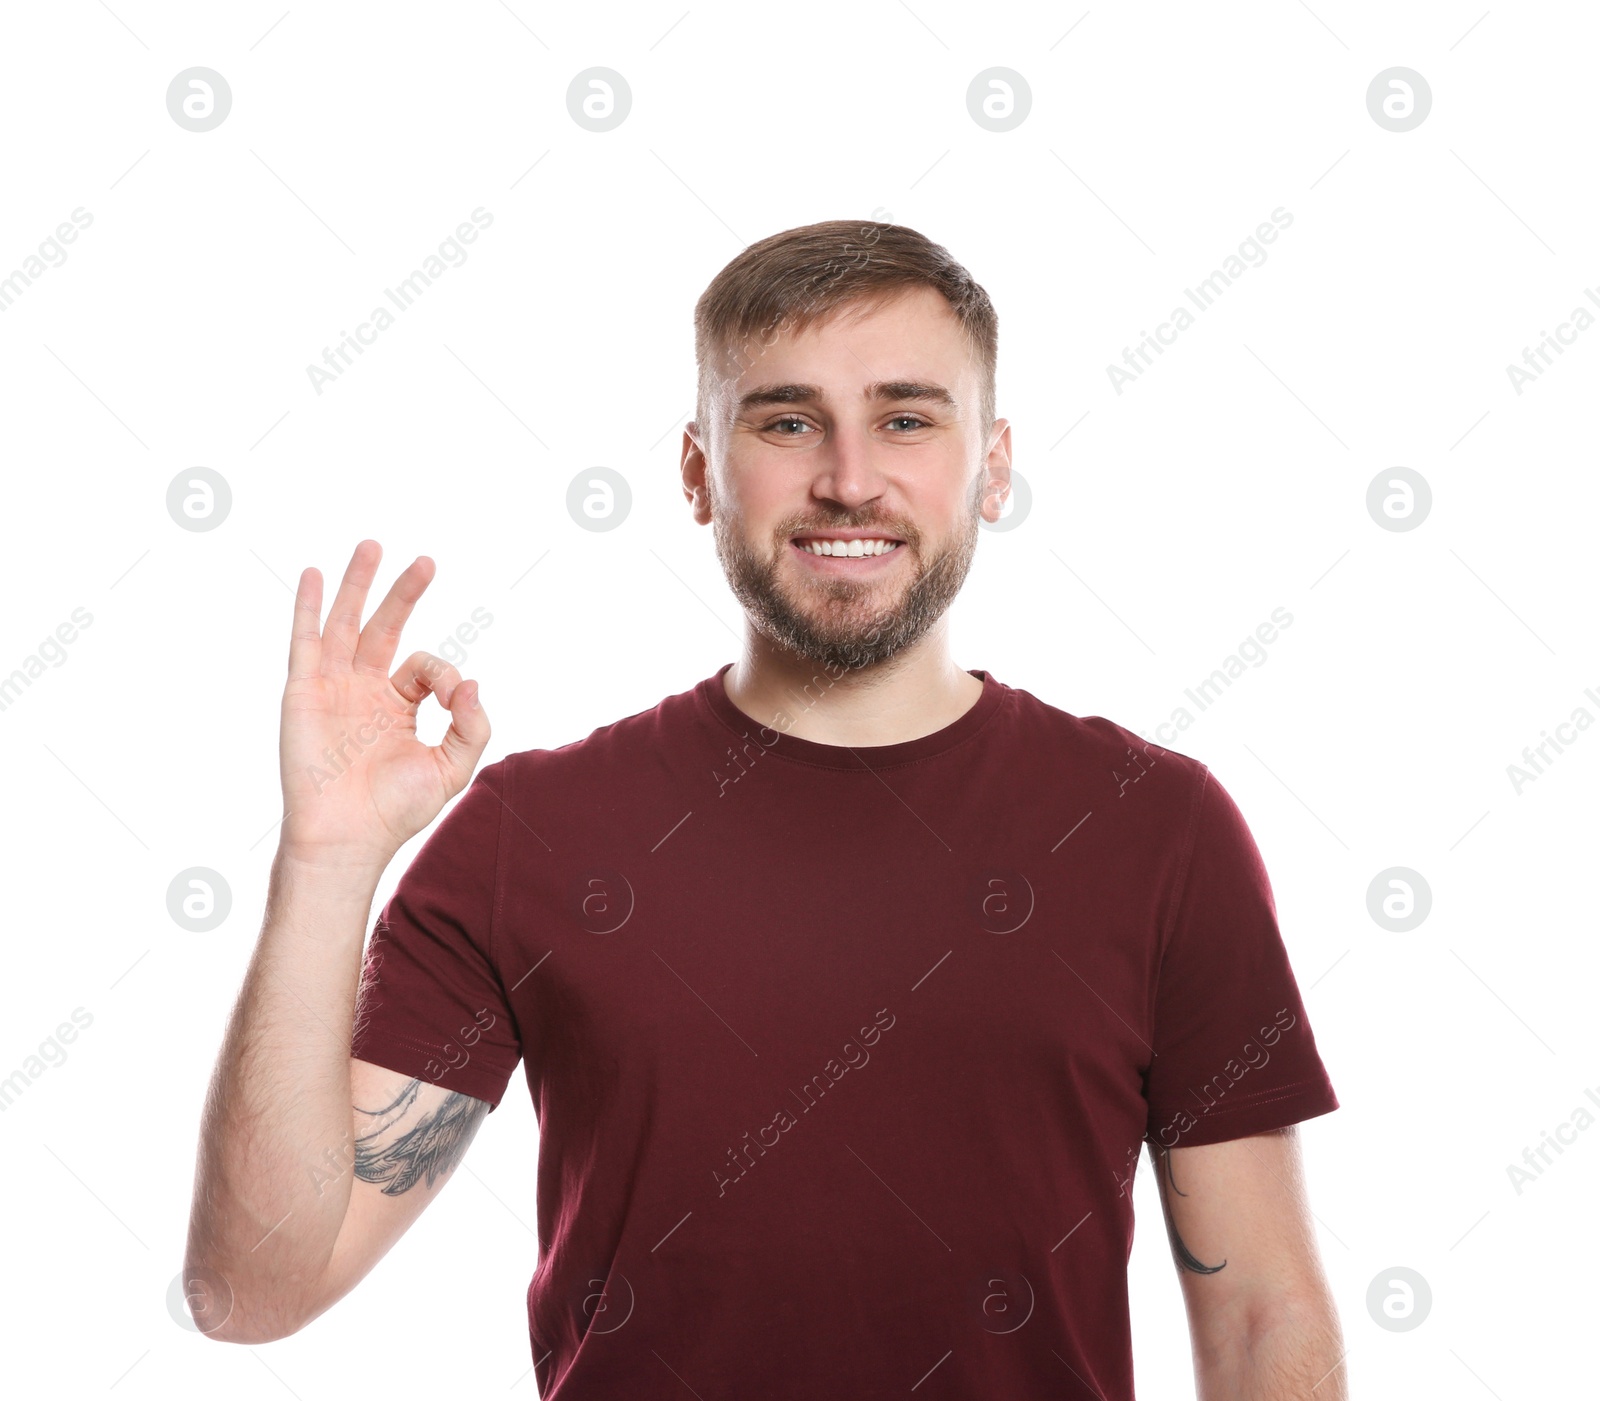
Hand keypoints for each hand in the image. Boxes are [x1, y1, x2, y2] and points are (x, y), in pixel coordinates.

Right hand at [277, 539, 490, 869]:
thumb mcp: (452, 766)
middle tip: (426, 561)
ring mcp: (332, 689)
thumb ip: (472, 724)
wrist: (347, 837)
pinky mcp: (304, 692)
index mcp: (396, 709)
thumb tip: (472, 682)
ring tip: (371, 545)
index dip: (443, 674)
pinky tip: (315, 574)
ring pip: (346, 624)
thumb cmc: (395, 811)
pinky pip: (305, 640)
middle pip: (384, 628)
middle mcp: (363, 692)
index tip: (452, 695)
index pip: (424, 668)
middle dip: (403, 593)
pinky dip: (309, 607)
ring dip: (357, 584)